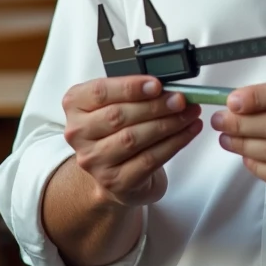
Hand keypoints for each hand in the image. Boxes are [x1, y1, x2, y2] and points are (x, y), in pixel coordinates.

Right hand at [62, 76, 202, 207]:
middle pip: (119, 116)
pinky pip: (149, 159)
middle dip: (156, 105)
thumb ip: (133, 91)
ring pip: (134, 138)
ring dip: (168, 124)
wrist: (112, 171)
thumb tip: (168, 84)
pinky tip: (188, 131)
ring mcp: (95, 160)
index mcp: (76, 105)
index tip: (156, 84)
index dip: (130, 87)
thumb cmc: (116, 129)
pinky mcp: (115, 181)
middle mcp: (78, 133)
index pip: (100, 92)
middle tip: (181, 99)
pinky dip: (174, 143)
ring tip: (189, 113)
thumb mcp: (115, 102)